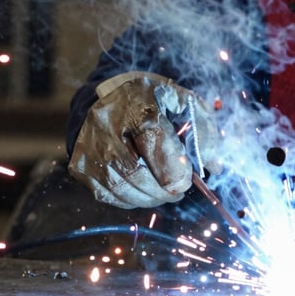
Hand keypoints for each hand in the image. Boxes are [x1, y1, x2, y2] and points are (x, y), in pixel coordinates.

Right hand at [68, 72, 220, 208]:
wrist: (109, 96)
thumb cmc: (153, 101)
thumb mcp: (182, 102)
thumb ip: (202, 130)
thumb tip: (214, 166)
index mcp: (137, 105)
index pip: (154, 143)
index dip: (174, 170)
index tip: (187, 181)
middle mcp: (107, 126)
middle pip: (136, 172)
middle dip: (164, 190)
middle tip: (179, 191)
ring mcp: (90, 147)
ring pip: (121, 187)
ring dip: (149, 198)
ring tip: (164, 192)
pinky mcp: (80, 165)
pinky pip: (107, 194)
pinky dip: (130, 199)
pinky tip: (143, 190)